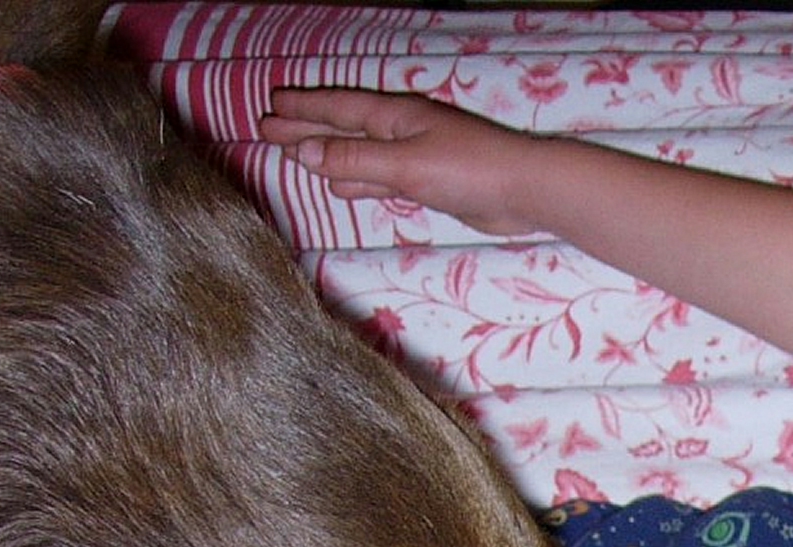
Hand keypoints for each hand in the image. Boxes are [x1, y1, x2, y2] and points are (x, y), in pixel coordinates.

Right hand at [259, 88, 543, 236]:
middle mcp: (401, 130)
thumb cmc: (469, 170)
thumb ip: (356, 161)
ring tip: (295, 153)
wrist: (524, 191)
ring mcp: (415, 156)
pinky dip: (356, 180)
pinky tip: (339, 186)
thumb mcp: (405, 164)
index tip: (271, 109)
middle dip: (307, 128)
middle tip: (268, 128)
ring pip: (359, 153)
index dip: (304, 110)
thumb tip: (306, 153)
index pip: (338, 109)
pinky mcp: (428, 183)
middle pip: (343, 128)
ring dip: (327, 155)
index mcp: (395, 116)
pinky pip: (379, 177)